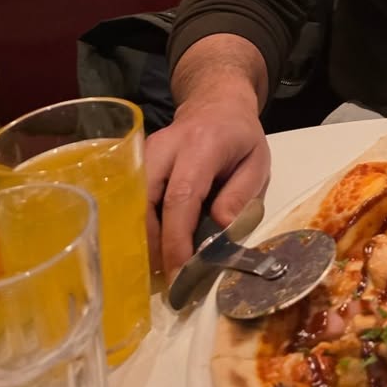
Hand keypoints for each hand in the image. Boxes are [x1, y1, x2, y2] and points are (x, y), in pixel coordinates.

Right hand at [144, 35, 270, 278]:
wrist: (216, 104)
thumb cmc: (240, 137)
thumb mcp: (256, 162)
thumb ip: (240, 195)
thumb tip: (219, 233)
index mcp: (202, 145)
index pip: (181, 197)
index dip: (176, 240)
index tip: (180, 275)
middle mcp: (166, 146)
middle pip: (146, 202)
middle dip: (152, 246)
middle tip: (166, 282)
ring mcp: (145, 153)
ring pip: (131, 205)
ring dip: (142, 242)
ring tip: (159, 272)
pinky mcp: (136, 164)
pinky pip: (130, 202)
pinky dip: (138, 230)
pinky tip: (150, 252)